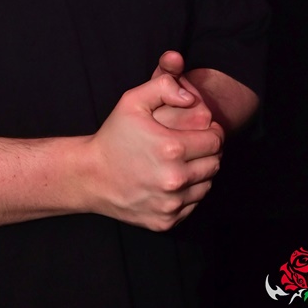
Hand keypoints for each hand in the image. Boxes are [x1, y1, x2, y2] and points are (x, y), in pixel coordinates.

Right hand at [83, 70, 222, 231]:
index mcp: (172, 148)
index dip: (212, 131)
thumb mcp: (132, 100)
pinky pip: (193, 205)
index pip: (216, 140)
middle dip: (208, 151)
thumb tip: (191, 97)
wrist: (91, 175)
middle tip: (193, 144)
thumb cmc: (113, 136)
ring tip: (182, 161)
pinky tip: (171, 180)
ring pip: (207, 185)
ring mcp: (171, 204)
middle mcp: (175, 179)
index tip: (202, 129)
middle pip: (215, 163)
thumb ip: (165, 85)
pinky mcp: (166, 221)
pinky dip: (188, 193)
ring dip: (200, 172)